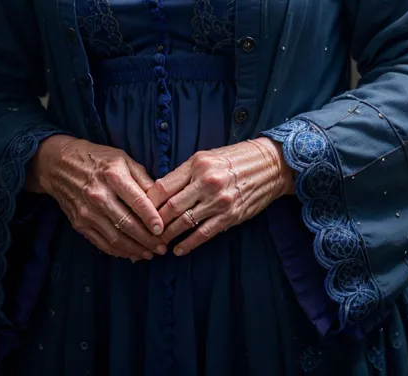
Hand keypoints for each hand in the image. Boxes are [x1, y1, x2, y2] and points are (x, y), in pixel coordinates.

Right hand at [27, 134, 167, 260]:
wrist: (59, 164)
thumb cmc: (97, 159)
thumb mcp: (122, 158)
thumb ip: (142, 178)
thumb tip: (160, 199)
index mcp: (113, 175)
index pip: (136, 201)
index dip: (151, 217)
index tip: (162, 229)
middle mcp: (99, 195)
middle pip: (127, 224)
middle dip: (147, 239)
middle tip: (162, 247)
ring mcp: (87, 212)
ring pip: (116, 238)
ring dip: (135, 249)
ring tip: (150, 253)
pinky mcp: (79, 223)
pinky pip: (102, 243)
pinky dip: (118, 252)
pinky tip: (132, 253)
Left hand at [146, 137, 294, 256]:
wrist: (269, 165)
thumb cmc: (234, 159)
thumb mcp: (206, 157)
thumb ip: (185, 173)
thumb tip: (160, 191)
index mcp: (196, 164)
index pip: (162, 186)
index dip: (147, 202)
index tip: (138, 211)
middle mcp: (206, 182)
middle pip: (170, 207)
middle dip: (154, 223)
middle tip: (143, 232)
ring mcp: (218, 200)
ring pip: (184, 223)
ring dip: (168, 235)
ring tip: (157, 243)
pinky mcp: (230, 216)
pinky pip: (203, 234)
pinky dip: (188, 244)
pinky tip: (178, 250)